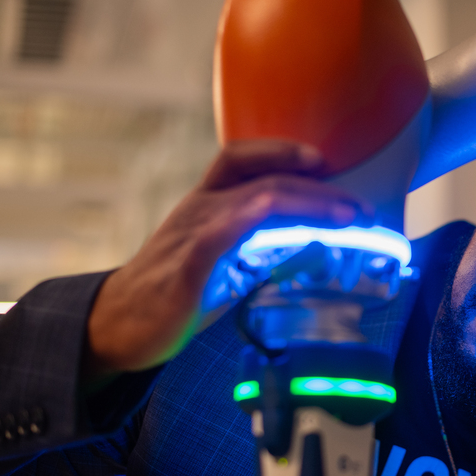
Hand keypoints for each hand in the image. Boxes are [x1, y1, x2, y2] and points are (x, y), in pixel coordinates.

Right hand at [85, 140, 371, 377]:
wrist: (117, 325)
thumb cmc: (174, 291)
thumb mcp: (219, 260)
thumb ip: (256, 247)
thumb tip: (309, 245)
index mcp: (206, 204)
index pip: (240, 159)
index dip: (281, 151)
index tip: (323, 160)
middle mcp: (200, 210)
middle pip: (263, 180)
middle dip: (318, 188)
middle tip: (359, 207)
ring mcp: (192, 236)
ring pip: (255, 201)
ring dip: (308, 205)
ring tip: (347, 218)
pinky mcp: (186, 269)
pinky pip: (222, 237)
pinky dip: (259, 227)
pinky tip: (295, 232)